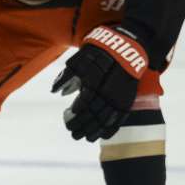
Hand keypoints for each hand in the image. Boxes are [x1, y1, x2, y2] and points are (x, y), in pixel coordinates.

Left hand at [52, 25, 146, 141]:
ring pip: (106, 119)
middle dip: (82, 126)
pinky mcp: (128, 99)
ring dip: (95, 130)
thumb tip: (56, 92)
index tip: (67, 120)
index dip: (75, 115)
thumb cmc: (98, 52)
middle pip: (93, 115)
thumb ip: (66, 77)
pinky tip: (103, 136)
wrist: (126, 47)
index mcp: (94, 83)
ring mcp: (119, 97)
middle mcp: (107, 93)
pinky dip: (111, 128)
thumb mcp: (78, 60)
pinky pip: (120, 118)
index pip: (83, 105)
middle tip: (72, 133)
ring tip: (85, 138)